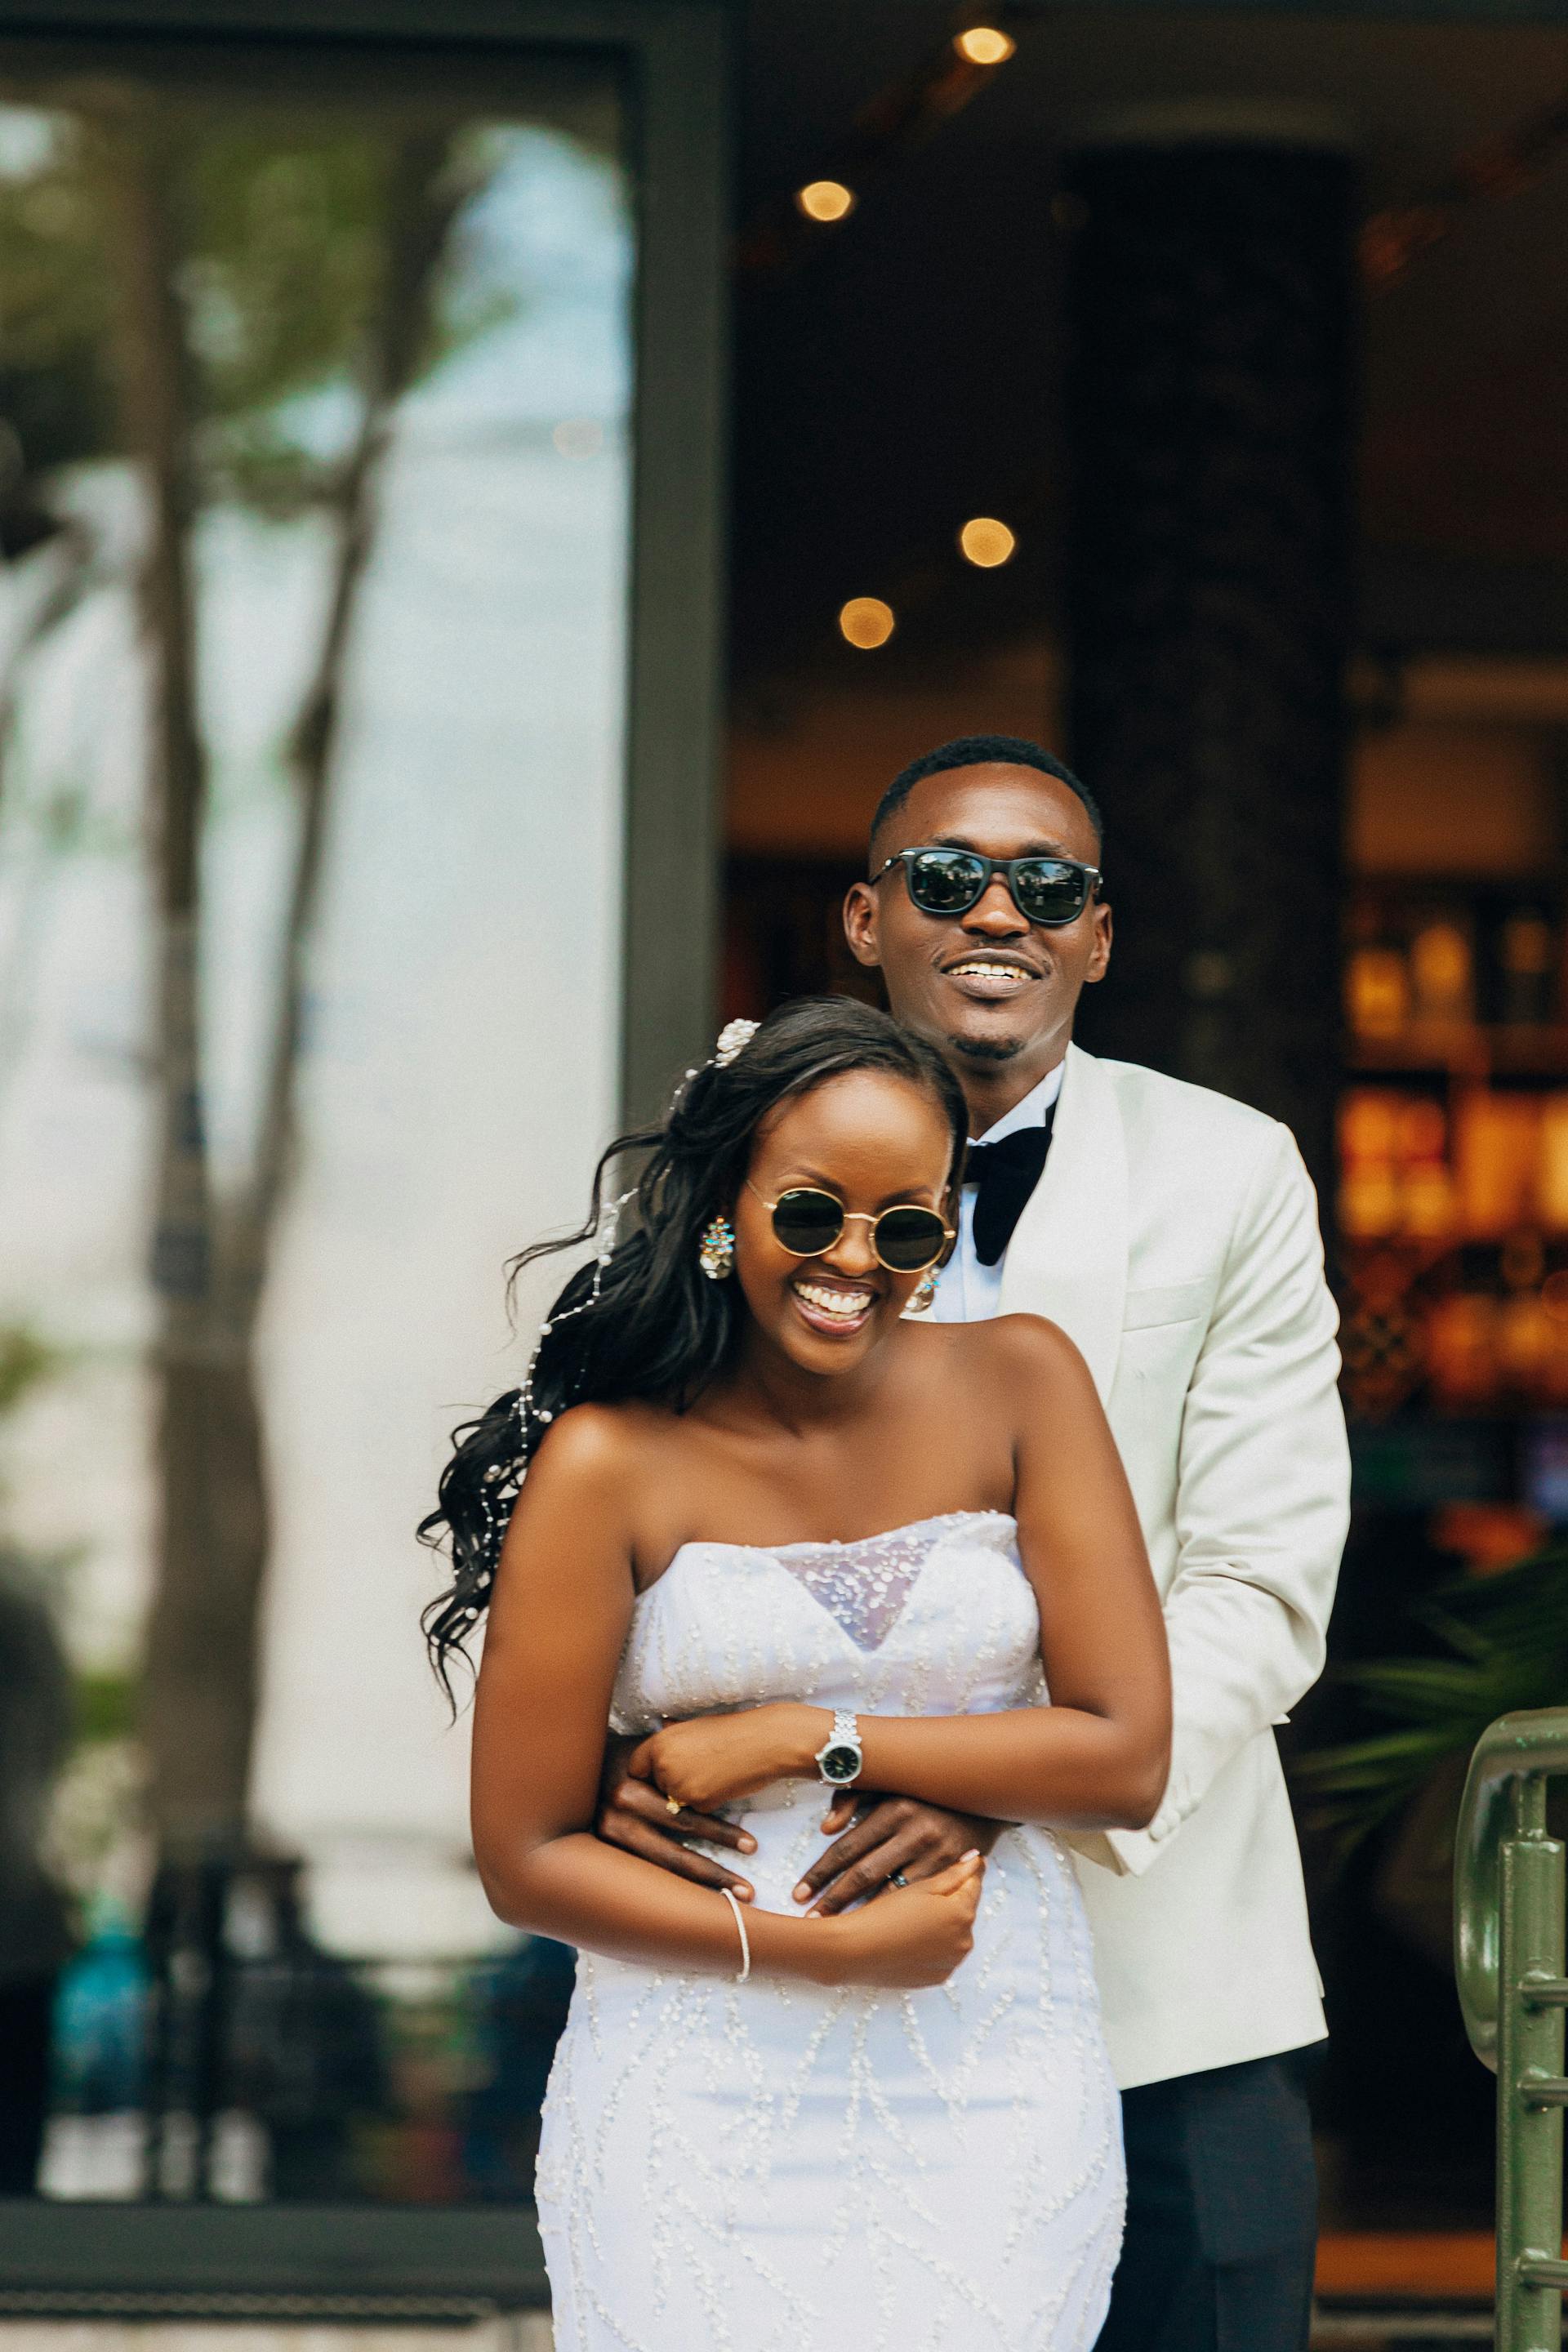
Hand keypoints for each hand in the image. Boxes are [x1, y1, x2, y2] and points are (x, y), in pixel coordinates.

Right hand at [595, 1732, 757, 1900]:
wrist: (568, 1772)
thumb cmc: (619, 1755)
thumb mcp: (644, 1752)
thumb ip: (673, 1765)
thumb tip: (719, 1765)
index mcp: (632, 1790)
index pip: (686, 1818)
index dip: (721, 1834)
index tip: (752, 1846)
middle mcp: (619, 1820)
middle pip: (676, 1855)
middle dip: (714, 1874)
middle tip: (749, 1890)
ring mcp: (609, 1843)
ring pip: (661, 1873)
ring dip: (698, 1887)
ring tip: (729, 1900)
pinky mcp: (605, 1857)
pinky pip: (645, 1876)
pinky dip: (672, 1889)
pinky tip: (695, 1902)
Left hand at [629, 1703, 823, 1813]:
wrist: (764, 1741)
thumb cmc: (733, 1730)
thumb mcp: (696, 1725)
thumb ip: (674, 1733)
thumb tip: (662, 1726)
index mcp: (660, 1742)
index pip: (636, 1767)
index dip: (647, 1772)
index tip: (656, 1774)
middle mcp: (663, 1765)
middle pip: (655, 1786)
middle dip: (670, 1784)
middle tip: (697, 1770)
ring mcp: (679, 1786)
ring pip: (675, 1801)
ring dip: (689, 1794)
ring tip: (713, 1773)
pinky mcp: (698, 1804)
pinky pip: (695, 1810)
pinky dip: (707, 1802)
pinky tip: (724, 1783)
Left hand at [794, 1795, 1004, 1915]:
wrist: (984, 1792)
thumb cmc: (923, 1788)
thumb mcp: (888, 1782)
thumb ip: (851, 1797)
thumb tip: (826, 1828)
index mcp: (893, 1808)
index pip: (847, 1847)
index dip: (820, 1873)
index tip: (799, 1893)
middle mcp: (913, 1831)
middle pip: (864, 1874)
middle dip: (833, 1899)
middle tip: (809, 1919)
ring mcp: (936, 1854)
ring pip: (890, 1892)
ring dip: (861, 1913)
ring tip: (837, 1931)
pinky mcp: (953, 1871)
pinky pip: (917, 1898)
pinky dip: (895, 1914)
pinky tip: (876, 1927)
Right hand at [827, 1852, 984, 1987]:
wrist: (855, 1951)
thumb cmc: (885, 1913)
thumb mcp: (920, 1887)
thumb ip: (954, 1873)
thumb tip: (977, 1858)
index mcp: (963, 1914)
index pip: (974, 1884)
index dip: (961, 1872)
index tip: (949, 1865)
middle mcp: (965, 1942)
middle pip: (965, 1910)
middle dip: (951, 1900)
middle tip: (922, 1893)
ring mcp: (951, 1963)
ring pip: (954, 1933)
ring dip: (943, 1923)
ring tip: (912, 1916)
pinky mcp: (937, 1978)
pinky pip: (942, 1954)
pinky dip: (933, 1945)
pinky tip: (910, 1936)